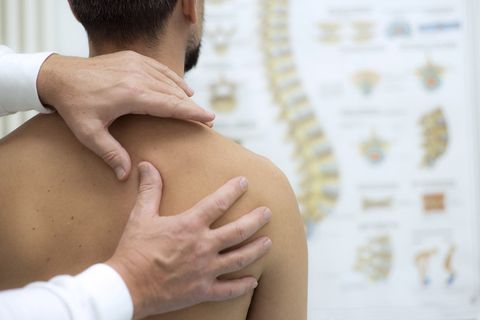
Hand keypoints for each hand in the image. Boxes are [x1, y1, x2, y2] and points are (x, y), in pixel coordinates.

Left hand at [37, 51, 214, 179]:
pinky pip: (160, 68)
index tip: (210, 118)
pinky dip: (173, 78)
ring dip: (184, 94)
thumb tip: (126, 175)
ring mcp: (136, 64)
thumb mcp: (88, 133)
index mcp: (132, 94)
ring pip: (169, 80)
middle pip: (174, 93)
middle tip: (208, 119)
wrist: (58, 76)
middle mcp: (138, 76)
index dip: (192, 112)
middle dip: (192, 106)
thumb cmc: (73, 106)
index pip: (170, 104)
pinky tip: (182, 87)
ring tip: (196, 107)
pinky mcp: (132, 58)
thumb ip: (110, 153)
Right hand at [107, 162, 271, 318]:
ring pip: (240, 258)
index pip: (218, 202)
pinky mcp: (202, 290)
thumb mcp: (141, 216)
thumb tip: (146, 165)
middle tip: (268, 212)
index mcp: (190, 225)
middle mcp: (203, 246)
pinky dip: (243, 286)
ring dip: (257, 249)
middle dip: (256, 220)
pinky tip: (254, 281)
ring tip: (269, 242)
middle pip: (238, 231)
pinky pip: (229, 289)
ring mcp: (205, 269)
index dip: (233, 190)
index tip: (244, 181)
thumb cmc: (134, 249)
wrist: (126, 286)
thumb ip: (150, 189)